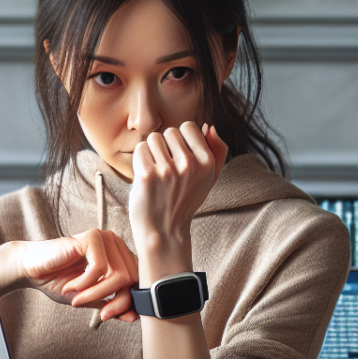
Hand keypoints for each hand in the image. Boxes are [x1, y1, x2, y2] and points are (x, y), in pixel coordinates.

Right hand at [0, 230, 138, 321]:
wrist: (31, 269)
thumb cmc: (59, 281)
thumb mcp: (91, 298)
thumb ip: (112, 304)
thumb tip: (134, 317)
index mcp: (119, 256)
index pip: (137, 281)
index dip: (128, 302)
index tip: (110, 316)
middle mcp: (116, 244)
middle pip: (133, 278)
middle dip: (117, 301)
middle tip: (100, 313)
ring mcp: (105, 238)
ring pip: (119, 275)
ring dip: (98, 293)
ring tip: (78, 298)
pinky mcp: (92, 237)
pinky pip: (100, 268)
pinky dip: (85, 284)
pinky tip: (71, 286)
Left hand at [128, 122, 227, 258]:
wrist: (164, 232)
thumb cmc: (184, 202)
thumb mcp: (210, 179)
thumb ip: (217, 151)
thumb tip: (209, 126)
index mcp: (207, 163)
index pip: (189, 127)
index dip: (181, 141)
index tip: (179, 159)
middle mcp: (190, 165)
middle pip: (169, 132)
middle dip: (165, 147)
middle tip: (167, 170)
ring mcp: (168, 170)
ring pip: (153, 139)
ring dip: (151, 153)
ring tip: (156, 174)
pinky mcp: (148, 175)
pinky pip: (140, 150)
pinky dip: (140, 161)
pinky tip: (146, 177)